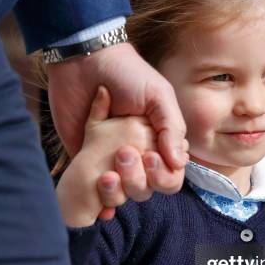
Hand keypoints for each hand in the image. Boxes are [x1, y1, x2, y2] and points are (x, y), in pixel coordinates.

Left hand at [57, 86, 187, 225]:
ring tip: (107, 174)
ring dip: (118, 192)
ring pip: (124, 194)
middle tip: (124, 154)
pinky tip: (98, 203)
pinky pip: (96, 192)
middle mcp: (139, 154)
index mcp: (160, 141)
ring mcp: (112, 160)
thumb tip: (180, 163)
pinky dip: (99, 202)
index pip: (171, 174)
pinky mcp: (86, 160)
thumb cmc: (128, 74)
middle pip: (148, 188)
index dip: (163, 174)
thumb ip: (172, 128)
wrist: (84, 61)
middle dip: (138, 179)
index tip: (150, 157)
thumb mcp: (158, 95)